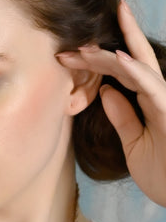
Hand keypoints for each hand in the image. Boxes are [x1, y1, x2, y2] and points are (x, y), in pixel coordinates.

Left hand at [57, 0, 165, 206]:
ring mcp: (165, 100)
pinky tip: (117, 58)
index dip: (95, 62)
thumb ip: (122, 118)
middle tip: (66, 49)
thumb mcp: (134, 145)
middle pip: (126, 63)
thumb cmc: (163, 173)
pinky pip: (151, 86)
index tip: (67, 58)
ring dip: (109, 57)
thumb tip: (105, 91)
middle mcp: (158, 95)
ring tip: (84, 48)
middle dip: (96, 54)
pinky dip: (135, 71)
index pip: (121, 73)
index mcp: (149, 101)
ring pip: (136, 68)